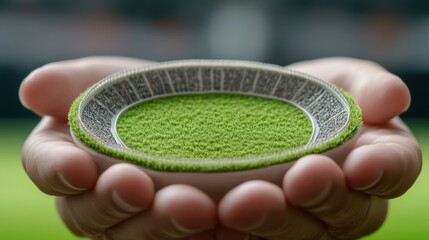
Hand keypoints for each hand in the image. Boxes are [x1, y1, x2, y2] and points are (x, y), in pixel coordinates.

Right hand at [20, 57, 216, 238]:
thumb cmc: (152, 95)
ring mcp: (154, 222)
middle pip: (100, 218)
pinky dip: (224, 228)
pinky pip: (208, 238)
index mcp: (79, 166)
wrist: (212, 107)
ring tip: (196, 206)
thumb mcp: (115, 80)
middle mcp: (110, 204)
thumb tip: (32, 89)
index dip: (58, 173)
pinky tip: (240, 209)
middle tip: (138, 187)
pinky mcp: (201, 230)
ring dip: (169, 225)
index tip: (77, 166)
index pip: (54, 173)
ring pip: (151, 237)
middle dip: (115, 204)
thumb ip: (73, 85)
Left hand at [217, 58, 421, 238]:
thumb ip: (368, 86)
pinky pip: (244, 236)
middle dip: (322, 197)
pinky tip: (206, 212)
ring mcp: (298, 220)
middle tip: (298, 179)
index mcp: (371, 163)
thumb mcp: (339, 79)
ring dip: (268, 219)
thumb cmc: (305, 96)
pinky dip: (228, 229)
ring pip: (292, 232)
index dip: (382, 171)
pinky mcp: (255, 227)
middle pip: (342, 214)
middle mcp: (340, 203)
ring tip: (238, 203)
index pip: (391, 172)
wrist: (253, 111)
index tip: (361, 163)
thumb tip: (392, 98)